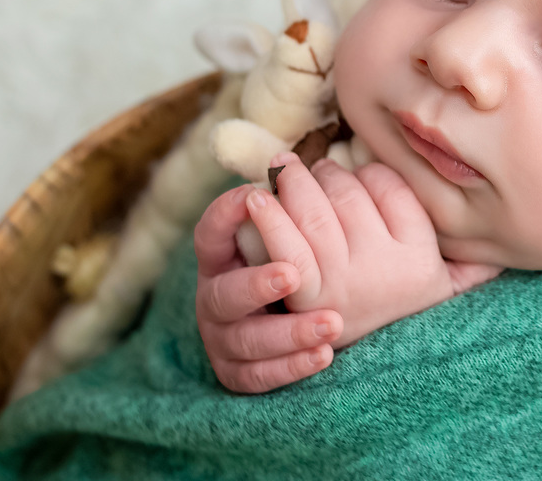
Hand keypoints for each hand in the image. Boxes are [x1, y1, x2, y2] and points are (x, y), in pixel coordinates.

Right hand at [194, 184, 344, 392]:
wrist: (281, 324)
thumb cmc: (287, 263)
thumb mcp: (281, 234)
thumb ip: (287, 209)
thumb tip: (307, 164)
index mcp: (220, 258)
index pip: (210, 233)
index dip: (224, 216)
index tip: (253, 196)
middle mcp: (215, 297)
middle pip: (224, 293)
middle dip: (256, 284)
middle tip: (293, 274)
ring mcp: (224, 338)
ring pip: (248, 339)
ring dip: (289, 332)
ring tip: (332, 323)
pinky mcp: (240, 373)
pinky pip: (263, 376)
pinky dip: (293, 366)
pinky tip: (325, 354)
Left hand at [246, 152, 502, 347]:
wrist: (359, 390)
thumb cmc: (396, 322)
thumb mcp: (439, 297)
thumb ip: (469, 270)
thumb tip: (508, 249)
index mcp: (420, 261)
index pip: (390, 188)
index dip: (367, 173)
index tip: (356, 174)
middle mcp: (384, 271)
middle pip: (349, 195)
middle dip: (326, 174)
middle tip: (310, 169)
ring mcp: (343, 285)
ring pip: (316, 213)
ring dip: (294, 184)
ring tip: (280, 169)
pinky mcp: (301, 299)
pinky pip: (286, 247)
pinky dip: (268, 220)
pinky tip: (254, 199)